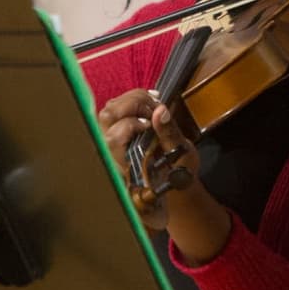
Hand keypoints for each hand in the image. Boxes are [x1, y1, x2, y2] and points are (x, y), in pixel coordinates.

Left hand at [98, 89, 227, 263]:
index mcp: (121, 170)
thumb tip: (161, 111)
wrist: (168, 188)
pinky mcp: (112, 135)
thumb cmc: (175, 179)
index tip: (154, 122)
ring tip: (155, 103)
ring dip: (133, 100)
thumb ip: (170, 136)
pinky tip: (149, 104)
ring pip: (108, 111)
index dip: (133, 124)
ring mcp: (107, 144)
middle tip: (156, 106)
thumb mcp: (181, 160)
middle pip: (107, 116)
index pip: (113, 138)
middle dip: (134, 103)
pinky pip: (114, 112)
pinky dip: (131, 102)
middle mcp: (108, 156)